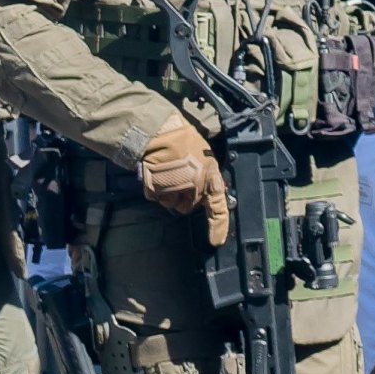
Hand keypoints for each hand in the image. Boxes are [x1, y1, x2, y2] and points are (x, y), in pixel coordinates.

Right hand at [136, 110, 230, 245]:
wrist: (160, 133)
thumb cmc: (184, 140)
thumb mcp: (206, 157)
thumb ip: (209, 176)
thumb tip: (213, 188)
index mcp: (210, 180)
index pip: (218, 209)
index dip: (218, 227)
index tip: (216, 240)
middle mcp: (194, 190)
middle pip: (188, 207)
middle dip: (185, 197)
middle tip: (180, 178)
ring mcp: (174, 192)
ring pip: (171, 204)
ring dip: (170, 194)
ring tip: (168, 173)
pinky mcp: (156, 192)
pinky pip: (156, 198)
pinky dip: (156, 190)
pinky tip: (158, 174)